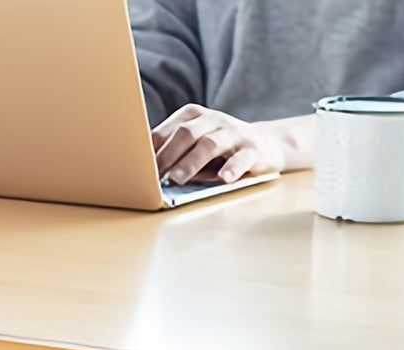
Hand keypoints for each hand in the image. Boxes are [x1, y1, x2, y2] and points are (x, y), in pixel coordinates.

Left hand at [151, 105, 292, 184]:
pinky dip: (231, 168)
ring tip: (177, 179)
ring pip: (210, 144)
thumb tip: (142, 174)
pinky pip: (241, 158)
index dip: (152, 150)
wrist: (265, 144)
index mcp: (193, 116)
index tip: (137, 168)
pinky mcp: (252, 150)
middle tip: (154, 176)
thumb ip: (173, 153)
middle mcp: (213, 120)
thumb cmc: (218, 150)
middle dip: (168, 155)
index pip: (168, 131)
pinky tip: (223, 179)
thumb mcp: (194, 145)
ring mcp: (233, 133)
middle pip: (187, 134)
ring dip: (191, 162)